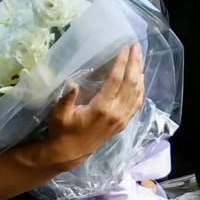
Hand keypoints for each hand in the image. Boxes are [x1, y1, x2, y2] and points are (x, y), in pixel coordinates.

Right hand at [38, 45, 145, 172]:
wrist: (69, 152)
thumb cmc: (62, 130)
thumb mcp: (59, 114)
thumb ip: (66, 98)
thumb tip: (71, 82)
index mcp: (101, 108)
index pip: (116, 80)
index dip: (121, 62)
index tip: (125, 48)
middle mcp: (116, 113)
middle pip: (130, 83)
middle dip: (134, 63)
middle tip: (136, 47)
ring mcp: (121, 119)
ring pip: (136, 93)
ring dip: (139, 74)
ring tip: (139, 58)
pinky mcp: (122, 123)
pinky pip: (136, 104)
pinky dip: (140, 90)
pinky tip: (140, 79)